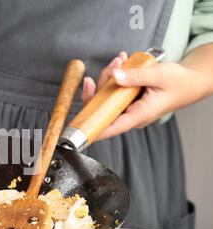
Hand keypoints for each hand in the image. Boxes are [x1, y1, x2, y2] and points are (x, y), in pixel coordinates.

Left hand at [81, 51, 212, 139]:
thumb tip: (114, 75)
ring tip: (120, 59)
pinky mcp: (127, 98)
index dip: (93, 127)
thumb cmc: (179, 83)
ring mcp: (127, 107)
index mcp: (139, 115)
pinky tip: (121, 62)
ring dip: (109, 75)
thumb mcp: (159, 76)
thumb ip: (135, 76)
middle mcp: (130, 114)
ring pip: (106, 95)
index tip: (78, 126)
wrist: (191, 81)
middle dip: (102, 85)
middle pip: (103, 106)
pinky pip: (114, 89)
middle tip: (113, 66)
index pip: (111, 127)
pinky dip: (115, 75)